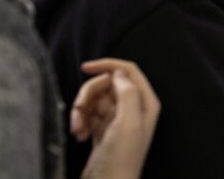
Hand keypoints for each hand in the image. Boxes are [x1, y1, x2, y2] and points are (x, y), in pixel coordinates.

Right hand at [72, 59, 159, 178]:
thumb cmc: (122, 158)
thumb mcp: (128, 122)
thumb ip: (128, 92)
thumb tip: (119, 72)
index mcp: (145, 102)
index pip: (128, 70)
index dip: (107, 65)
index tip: (85, 67)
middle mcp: (133, 108)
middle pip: (107, 84)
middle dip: (88, 95)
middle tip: (78, 111)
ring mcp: (117, 119)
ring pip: (94, 99)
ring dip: (81, 111)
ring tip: (77, 129)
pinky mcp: (102, 130)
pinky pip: (88, 115)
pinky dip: (80, 122)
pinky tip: (80, 135)